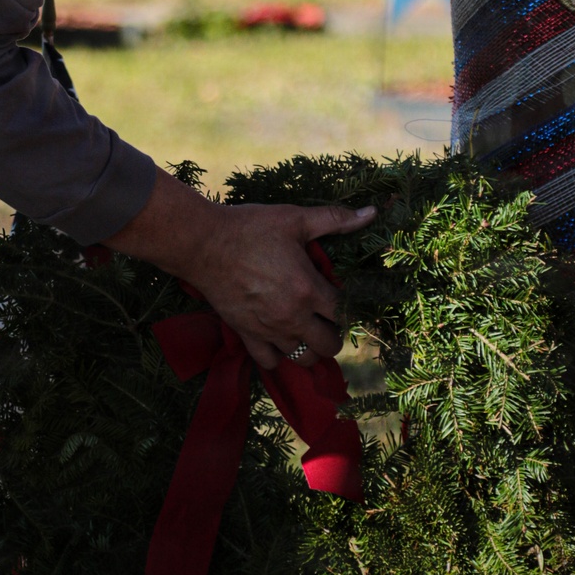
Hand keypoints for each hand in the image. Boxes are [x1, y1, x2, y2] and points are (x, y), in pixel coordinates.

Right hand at [104, 168, 374, 367]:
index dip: (345, 306)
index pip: (342, 313)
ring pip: (303, 359)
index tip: (337, 295)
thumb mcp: (295, 219)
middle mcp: (293, 317)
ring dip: (310, 348)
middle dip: (334, 333)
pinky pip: (269, 362)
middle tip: (326, 317)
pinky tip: (278, 339)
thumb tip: (371, 213)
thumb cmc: (250, 229)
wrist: (203, 244)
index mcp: (309, 290)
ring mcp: (269, 331)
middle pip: (329, 345)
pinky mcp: (247, 335)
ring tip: (306, 331)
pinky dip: (278, 356)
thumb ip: (334, 219)